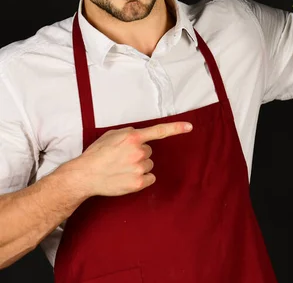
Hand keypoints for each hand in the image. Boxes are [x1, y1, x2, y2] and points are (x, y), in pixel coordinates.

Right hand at [63, 121, 192, 197]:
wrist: (85, 175)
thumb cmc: (97, 154)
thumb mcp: (112, 135)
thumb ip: (130, 134)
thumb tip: (140, 137)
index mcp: (132, 138)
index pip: (159, 131)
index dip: (176, 128)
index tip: (189, 127)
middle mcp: (138, 152)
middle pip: (149, 151)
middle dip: (138, 154)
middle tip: (121, 158)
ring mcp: (139, 168)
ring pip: (149, 165)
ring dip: (139, 166)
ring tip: (121, 168)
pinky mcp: (138, 183)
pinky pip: (150, 178)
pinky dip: (142, 179)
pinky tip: (127, 177)